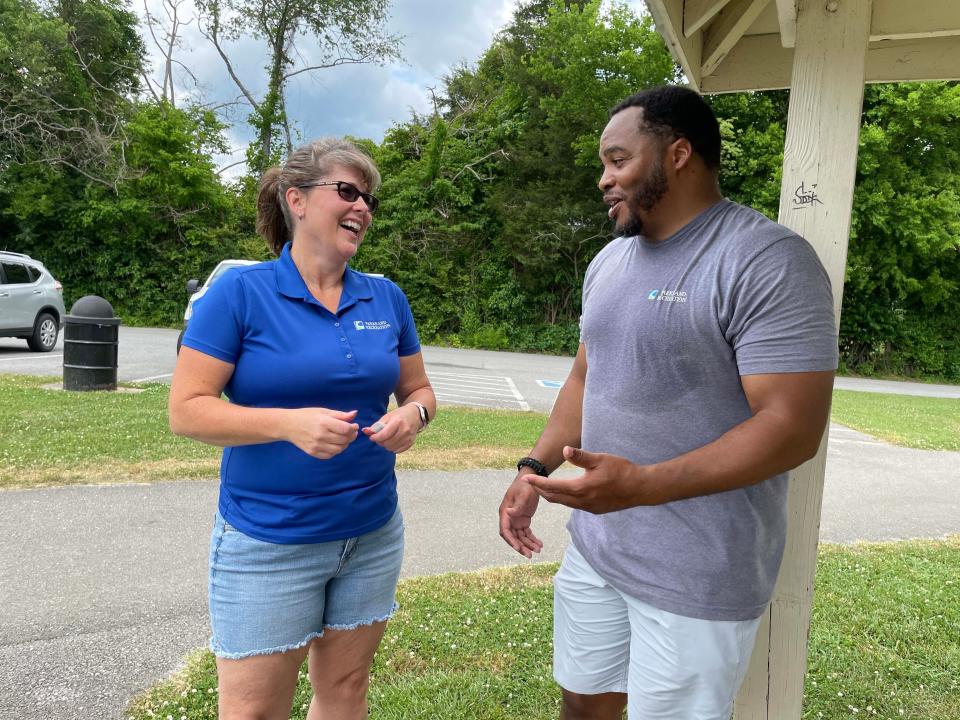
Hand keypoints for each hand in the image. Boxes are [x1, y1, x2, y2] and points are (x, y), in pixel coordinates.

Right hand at [285, 408, 358, 458]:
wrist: (288, 425)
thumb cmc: (306, 416)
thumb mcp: (323, 411)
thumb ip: (340, 414)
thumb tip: (355, 414)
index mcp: (324, 423)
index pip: (346, 429)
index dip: (353, 428)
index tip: (354, 425)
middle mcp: (320, 435)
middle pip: (344, 440)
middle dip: (351, 436)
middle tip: (351, 432)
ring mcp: (316, 446)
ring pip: (339, 449)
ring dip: (345, 444)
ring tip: (343, 438)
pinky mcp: (313, 453)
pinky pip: (330, 455)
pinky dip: (335, 451)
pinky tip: (334, 444)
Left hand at [361, 403, 419, 453]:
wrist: (415, 415)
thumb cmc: (399, 415)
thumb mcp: (387, 416)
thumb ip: (376, 425)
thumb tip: (365, 432)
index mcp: (398, 422)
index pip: (384, 434)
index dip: (375, 437)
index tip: (372, 437)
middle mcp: (404, 430)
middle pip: (387, 443)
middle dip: (380, 441)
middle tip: (379, 437)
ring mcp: (408, 438)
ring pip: (391, 448)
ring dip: (386, 445)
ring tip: (386, 439)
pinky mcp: (411, 443)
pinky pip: (397, 451)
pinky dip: (392, 448)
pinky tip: (392, 441)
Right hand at [498, 474, 542, 557]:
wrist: (531, 479)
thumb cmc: (524, 485)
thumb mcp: (522, 494)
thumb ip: (517, 505)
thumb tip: (509, 513)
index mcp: (505, 512)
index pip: (505, 530)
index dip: (511, 541)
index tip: (518, 548)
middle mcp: (509, 518)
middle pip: (513, 537)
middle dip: (521, 546)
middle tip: (530, 555)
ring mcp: (516, 520)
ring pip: (520, 537)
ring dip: (528, 544)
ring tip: (538, 550)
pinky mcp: (523, 520)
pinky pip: (527, 533)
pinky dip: (532, 539)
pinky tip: (539, 544)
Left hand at [524, 446, 655, 513]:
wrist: (641, 488)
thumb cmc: (621, 470)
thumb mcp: (600, 459)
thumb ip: (581, 457)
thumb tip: (564, 450)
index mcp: (581, 488)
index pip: (553, 487)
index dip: (537, 483)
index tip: (525, 480)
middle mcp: (582, 501)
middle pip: (555, 498)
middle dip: (541, 491)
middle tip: (530, 484)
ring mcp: (589, 508)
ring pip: (565, 503)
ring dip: (553, 496)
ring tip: (544, 489)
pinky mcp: (596, 510)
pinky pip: (575, 506)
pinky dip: (565, 500)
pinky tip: (566, 494)